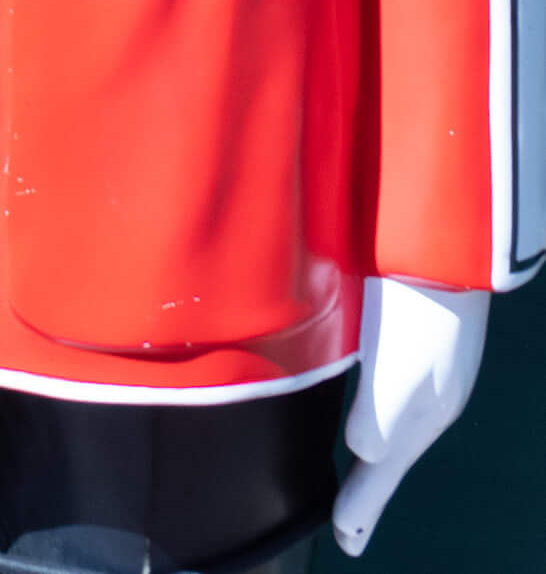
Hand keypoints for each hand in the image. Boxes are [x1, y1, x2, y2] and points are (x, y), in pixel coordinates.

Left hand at [330, 276, 489, 554]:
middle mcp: (427, 399)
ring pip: (387, 425)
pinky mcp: (411, 339)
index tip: (345, 541)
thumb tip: (362, 452)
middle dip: (368, 492)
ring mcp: (424, 371)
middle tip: (349, 529)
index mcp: (423, 415)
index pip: (383, 475)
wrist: (444, 248)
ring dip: (368, 456)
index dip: (362, 507)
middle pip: (388, 457)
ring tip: (352, 474)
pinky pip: (386, 394)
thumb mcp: (397, 372)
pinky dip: (372, 416)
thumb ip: (377, 420)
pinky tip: (361, 409)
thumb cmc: (419, 310)